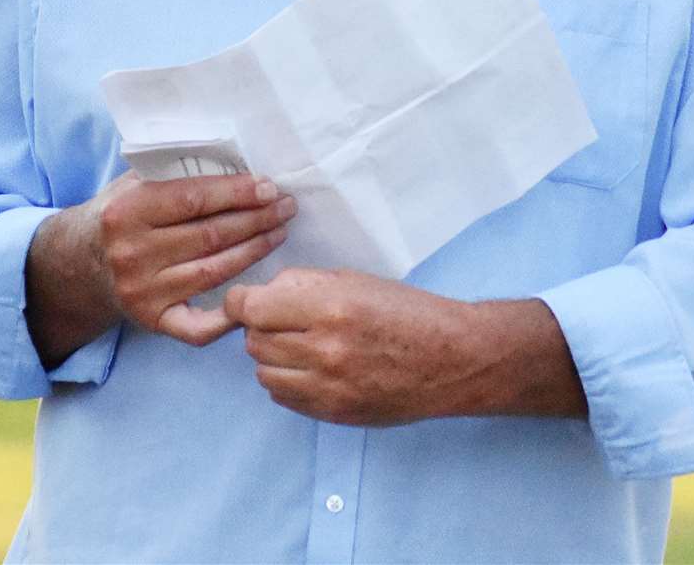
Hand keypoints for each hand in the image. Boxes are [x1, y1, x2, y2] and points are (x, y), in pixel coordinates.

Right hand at [25, 171, 295, 363]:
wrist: (79, 262)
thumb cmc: (122, 213)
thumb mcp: (135, 182)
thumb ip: (174, 172)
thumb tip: (237, 162)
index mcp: (128, 211)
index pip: (195, 199)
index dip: (237, 193)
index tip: (269, 186)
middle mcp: (132, 254)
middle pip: (210, 235)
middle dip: (256, 219)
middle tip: (285, 207)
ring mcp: (142, 292)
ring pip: (214, 272)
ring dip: (255, 251)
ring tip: (279, 231)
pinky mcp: (153, 321)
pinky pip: (198, 327)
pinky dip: (229, 316)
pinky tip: (256, 294)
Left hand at [224, 268, 586, 425]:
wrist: (451, 358)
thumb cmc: (407, 311)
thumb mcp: (357, 280)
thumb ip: (306, 285)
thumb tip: (264, 292)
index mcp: (331, 307)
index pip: (253, 308)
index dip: (242, 301)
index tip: (246, 299)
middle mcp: (324, 349)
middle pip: (254, 340)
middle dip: (261, 325)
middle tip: (284, 318)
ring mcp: (328, 387)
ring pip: (263, 372)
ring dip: (272, 355)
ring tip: (301, 343)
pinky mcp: (333, 413)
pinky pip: (283, 397)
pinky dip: (287, 380)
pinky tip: (311, 366)